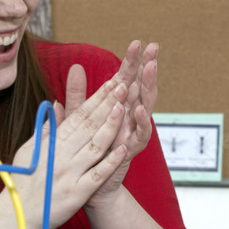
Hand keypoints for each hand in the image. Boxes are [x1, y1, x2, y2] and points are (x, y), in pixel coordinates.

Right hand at [4, 78, 129, 228]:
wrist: (15, 215)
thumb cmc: (23, 181)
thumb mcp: (30, 150)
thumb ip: (46, 128)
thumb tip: (55, 104)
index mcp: (52, 143)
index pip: (79, 116)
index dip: (96, 99)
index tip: (111, 83)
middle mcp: (61, 154)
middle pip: (89, 126)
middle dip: (107, 104)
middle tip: (123, 85)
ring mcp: (70, 173)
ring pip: (94, 146)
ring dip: (110, 127)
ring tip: (123, 108)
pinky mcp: (77, 193)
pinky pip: (96, 175)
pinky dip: (109, 162)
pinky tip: (123, 150)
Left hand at [60, 41, 159, 205]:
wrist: (89, 186)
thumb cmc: (85, 152)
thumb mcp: (78, 120)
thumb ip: (77, 95)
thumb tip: (74, 68)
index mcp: (118, 108)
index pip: (127, 79)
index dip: (132, 61)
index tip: (137, 42)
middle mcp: (129, 119)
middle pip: (142, 88)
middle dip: (148, 68)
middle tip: (153, 49)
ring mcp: (132, 133)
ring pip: (146, 107)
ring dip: (148, 89)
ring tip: (149, 70)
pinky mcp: (131, 150)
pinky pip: (140, 134)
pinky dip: (140, 122)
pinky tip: (138, 108)